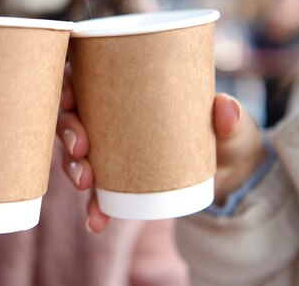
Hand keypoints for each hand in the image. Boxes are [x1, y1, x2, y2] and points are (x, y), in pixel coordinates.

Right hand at [58, 65, 265, 230]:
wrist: (230, 175)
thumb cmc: (226, 135)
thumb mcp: (232, 126)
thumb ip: (231, 118)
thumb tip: (225, 107)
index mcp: (128, 88)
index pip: (86, 77)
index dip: (67, 84)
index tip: (70, 97)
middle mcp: (112, 117)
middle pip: (73, 116)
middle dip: (67, 131)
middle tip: (80, 148)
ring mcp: (112, 149)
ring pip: (76, 154)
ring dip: (72, 168)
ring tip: (85, 184)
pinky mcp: (118, 180)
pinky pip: (96, 193)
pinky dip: (94, 207)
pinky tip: (96, 221)